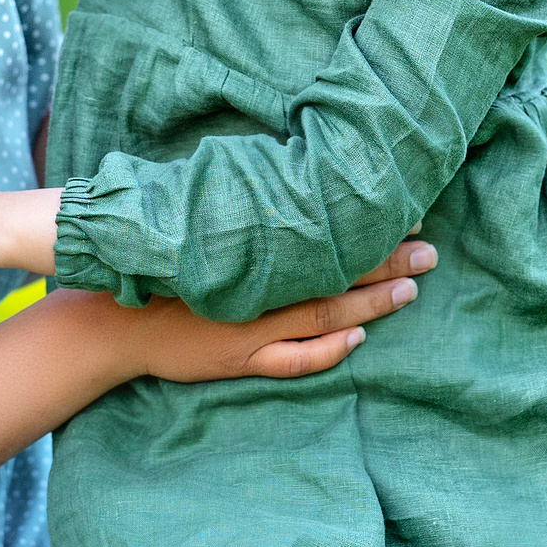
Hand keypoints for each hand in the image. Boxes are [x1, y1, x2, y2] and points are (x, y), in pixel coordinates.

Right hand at [96, 236, 440, 383]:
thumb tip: (282, 187)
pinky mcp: (240, 359)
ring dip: (371, 305)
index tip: (406, 213)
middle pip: (334, 275)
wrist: (115, 323)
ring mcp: (252, 328)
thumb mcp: (198, 232)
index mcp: (251, 253)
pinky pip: (292, 359)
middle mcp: (258, 289)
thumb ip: (238, 217)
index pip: (322, 239)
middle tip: (431, 251)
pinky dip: (327, 352)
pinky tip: (359, 342)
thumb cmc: (157, 271)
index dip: (366, 229)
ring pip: (324, 317)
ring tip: (411, 290)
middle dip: (386, 263)